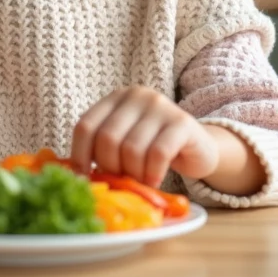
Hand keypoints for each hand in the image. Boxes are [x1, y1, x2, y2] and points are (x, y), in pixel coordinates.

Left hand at [70, 86, 218, 188]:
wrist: (200, 149)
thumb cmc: (154, 150)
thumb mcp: (125, 143)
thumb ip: (104, 149)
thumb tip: (78, 176)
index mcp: (116, 99)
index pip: (85, 125)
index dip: (79, 154)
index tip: (84, 177)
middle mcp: (136, 96)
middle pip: (107, 138)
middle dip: (111, 167)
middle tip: (122, 180)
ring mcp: (160, 106)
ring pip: (132, 149)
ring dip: (134, 174)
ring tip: (142, 180)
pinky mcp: (181, 122)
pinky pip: (158, 154)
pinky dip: (152, 174)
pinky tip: (155, 180)